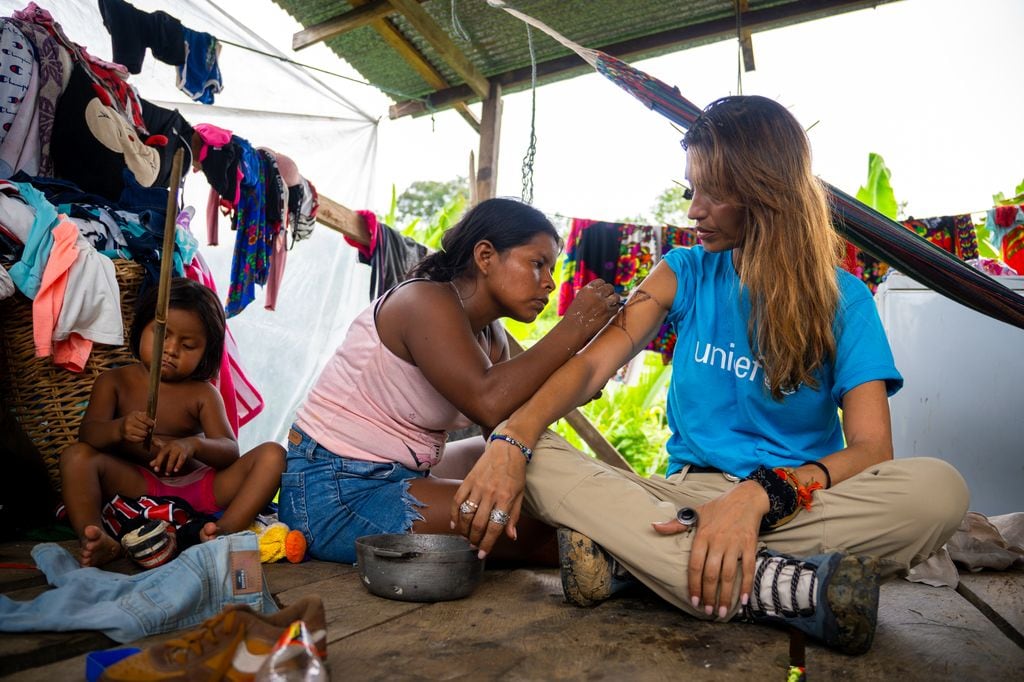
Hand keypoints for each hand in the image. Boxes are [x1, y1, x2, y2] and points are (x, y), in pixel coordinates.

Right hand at [120, 411, 154, 443]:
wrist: (120, 427)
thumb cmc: (133, 420)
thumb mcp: (138, 415)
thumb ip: (147, 416)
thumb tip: (155, 420)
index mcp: (133, 414)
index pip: (145, 419)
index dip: (151, 422)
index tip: (154, 424)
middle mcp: (129, 421)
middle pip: (145, 427)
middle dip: (148, 429)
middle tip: (149, 429)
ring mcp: (127, 429)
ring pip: (143, 433)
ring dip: (146, 434)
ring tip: (145, 433)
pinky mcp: (127, 436)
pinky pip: (138, 439)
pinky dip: (142, 439)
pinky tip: (141, 436)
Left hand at [148, 437, 197, 475]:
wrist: (191, 443)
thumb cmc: (177, 447)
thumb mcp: (168, 450)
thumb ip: (159, 456)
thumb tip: (150, 464)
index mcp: (166, 445)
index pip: (159, 453)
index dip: (156, 460)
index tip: (152, 466)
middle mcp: (172, 446)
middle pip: (163, 453)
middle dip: (159, 462)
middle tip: (156, 470)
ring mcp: (179, 448)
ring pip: (172, 458)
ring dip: (169, 466)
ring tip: (167, 473)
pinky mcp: (186, 452)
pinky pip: (181, 459)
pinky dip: (178, 465)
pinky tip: (175, 470)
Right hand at [450, 438, 527, 558]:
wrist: (507, 449)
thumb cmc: (516, 473)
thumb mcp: (520, 495)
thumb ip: (514, 517)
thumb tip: (511, 537)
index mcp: (506, 499)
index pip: (495, 527)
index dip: (487, 544)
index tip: (482, 554)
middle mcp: (491, 494)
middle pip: (478, 523)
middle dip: (474, 539)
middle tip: (473, 546)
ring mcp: (478, 487)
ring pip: (466, 514)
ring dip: (464, 530)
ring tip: (465, 537)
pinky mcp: (468, 480)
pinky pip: (457, 500)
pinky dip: (454, 514)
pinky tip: (454, 524)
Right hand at [563, 279, 619, 336]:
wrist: (573, 329)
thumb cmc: (573, 316)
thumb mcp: (578, 299)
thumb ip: (588, 294)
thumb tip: (597, 291)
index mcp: (587, 289)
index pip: (601, 282)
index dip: (602, 286)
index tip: (602, 291)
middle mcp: (596, 294)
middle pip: (610, 287)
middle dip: (610, 292)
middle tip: (608, 298)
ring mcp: (603, 303)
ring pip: (616, 297)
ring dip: (614, 300)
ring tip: (610, 305)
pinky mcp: (608, 313)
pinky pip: (616, 307)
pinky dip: (614, 309)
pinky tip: (609, 312)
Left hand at [652, 481, 767, 618]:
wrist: (745, 498)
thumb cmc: (718, 507)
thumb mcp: (695, 513)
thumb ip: (675, 524)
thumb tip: (654, 526)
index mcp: (702, 535)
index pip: (695, 565)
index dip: (693, 585)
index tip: (692, 600)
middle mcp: (718, 541)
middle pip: (711, 574)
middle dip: (708, 595)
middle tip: (706, 611)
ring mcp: (734, 544)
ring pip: (728, 575)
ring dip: (725, 596)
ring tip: (721, 611)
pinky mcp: (749, 545)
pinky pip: (748, 569)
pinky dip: (746, 585)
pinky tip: (743, 600)